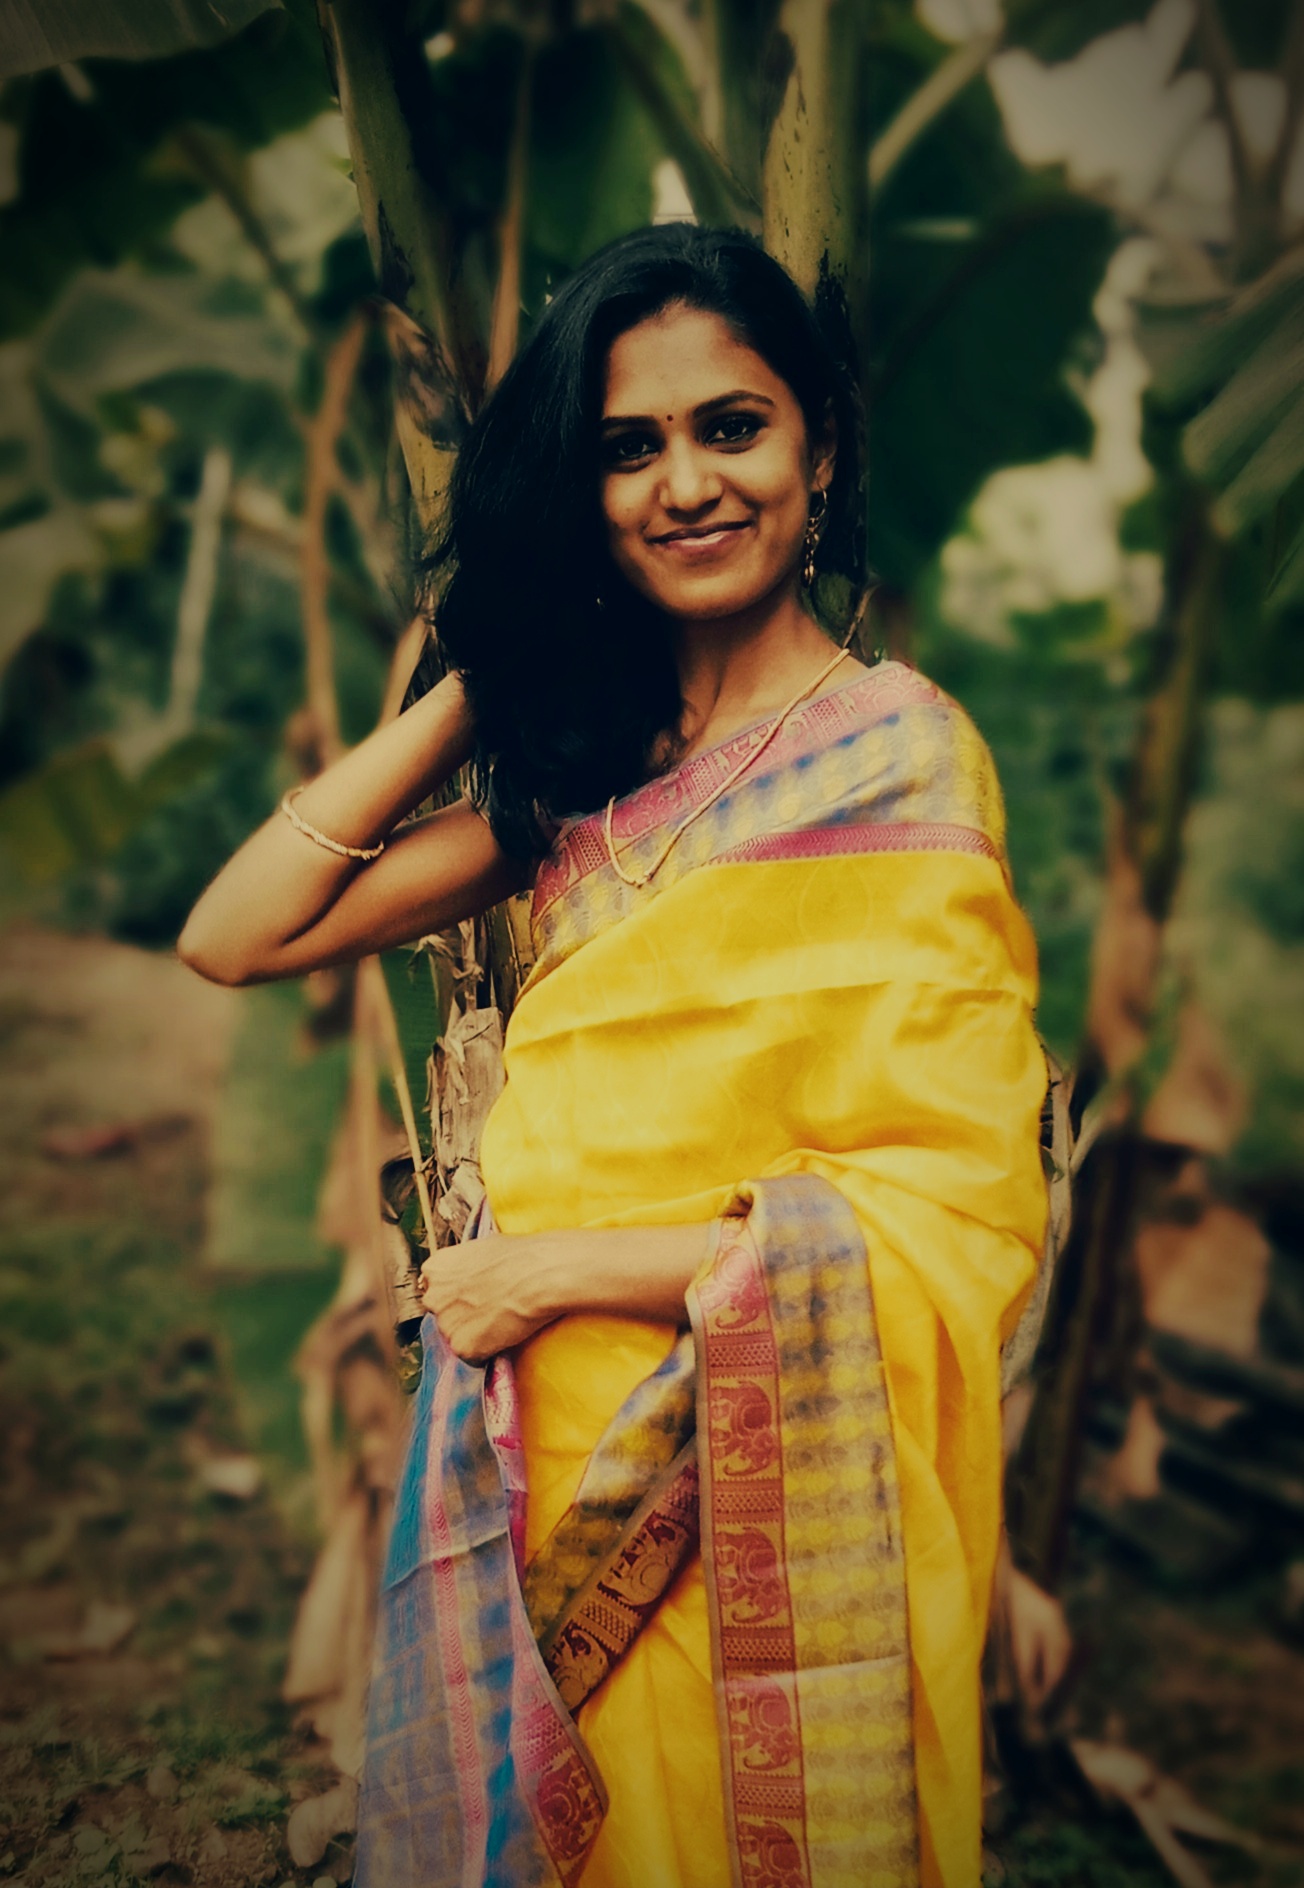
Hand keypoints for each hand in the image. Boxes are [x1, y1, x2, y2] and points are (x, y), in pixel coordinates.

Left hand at [420, 1231, 553, 1362]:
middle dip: (462, 1315)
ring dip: (475, 1333)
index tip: (473, 1296)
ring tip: (502, 1320)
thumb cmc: (520, 1257)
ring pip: (458, 1336)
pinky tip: (505, 1334)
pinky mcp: (462, 1348)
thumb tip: (474, 1277)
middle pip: (444, 1313)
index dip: (458, 1295)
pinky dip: (488, 1350)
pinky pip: (474, 1355)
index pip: (437, 1289)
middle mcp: (433, 1298)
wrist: (539, 1275)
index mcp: (436, 1269)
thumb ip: (466, 1267)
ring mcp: (446, 1325)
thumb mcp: (483, 1249)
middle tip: (489, 1310)